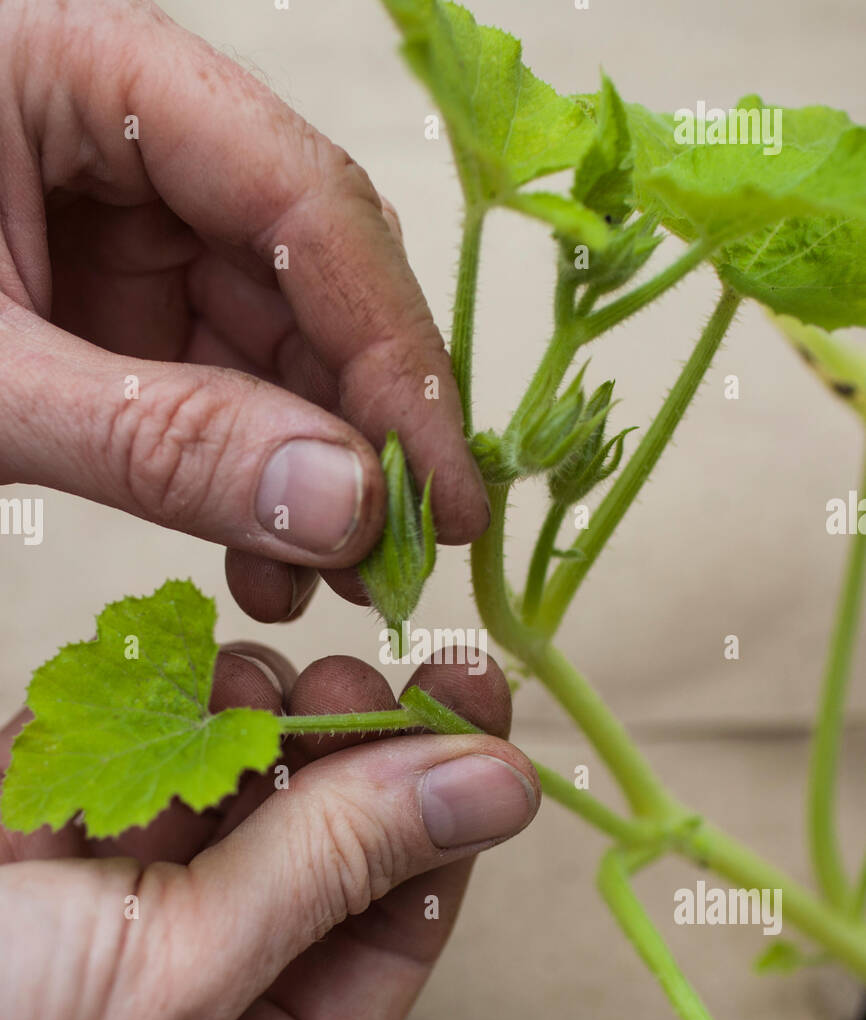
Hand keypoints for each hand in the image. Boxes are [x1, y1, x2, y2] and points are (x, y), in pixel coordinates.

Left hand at [0, 0, 487, 619]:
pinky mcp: (103, 293)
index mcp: (83, 63)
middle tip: (397, 556)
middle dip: (358, 425)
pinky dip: (244, 474)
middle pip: (305, 269)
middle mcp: (122, 125)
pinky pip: (212, 378)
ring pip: (271, 338)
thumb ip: (155, 437)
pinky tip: (262, 560)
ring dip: (309, 469)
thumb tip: (341, 506)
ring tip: (324, 582)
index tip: (443, 491)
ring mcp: (117, 213)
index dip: (392, 354)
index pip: (299, 198)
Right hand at [0, 647, 537, 1019]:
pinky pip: (103, 788)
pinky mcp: (27, 879)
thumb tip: (494, 789)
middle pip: (309, 857)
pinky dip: (102, 741)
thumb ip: (332, 868)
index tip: (472, 696)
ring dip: (211, 734)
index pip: (396, 927)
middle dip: (322, 758)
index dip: (438, 805)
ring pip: (208, 804)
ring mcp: (99, 949)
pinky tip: (84, 731)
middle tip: (340, 674)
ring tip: (208, 693)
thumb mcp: (172, 975)